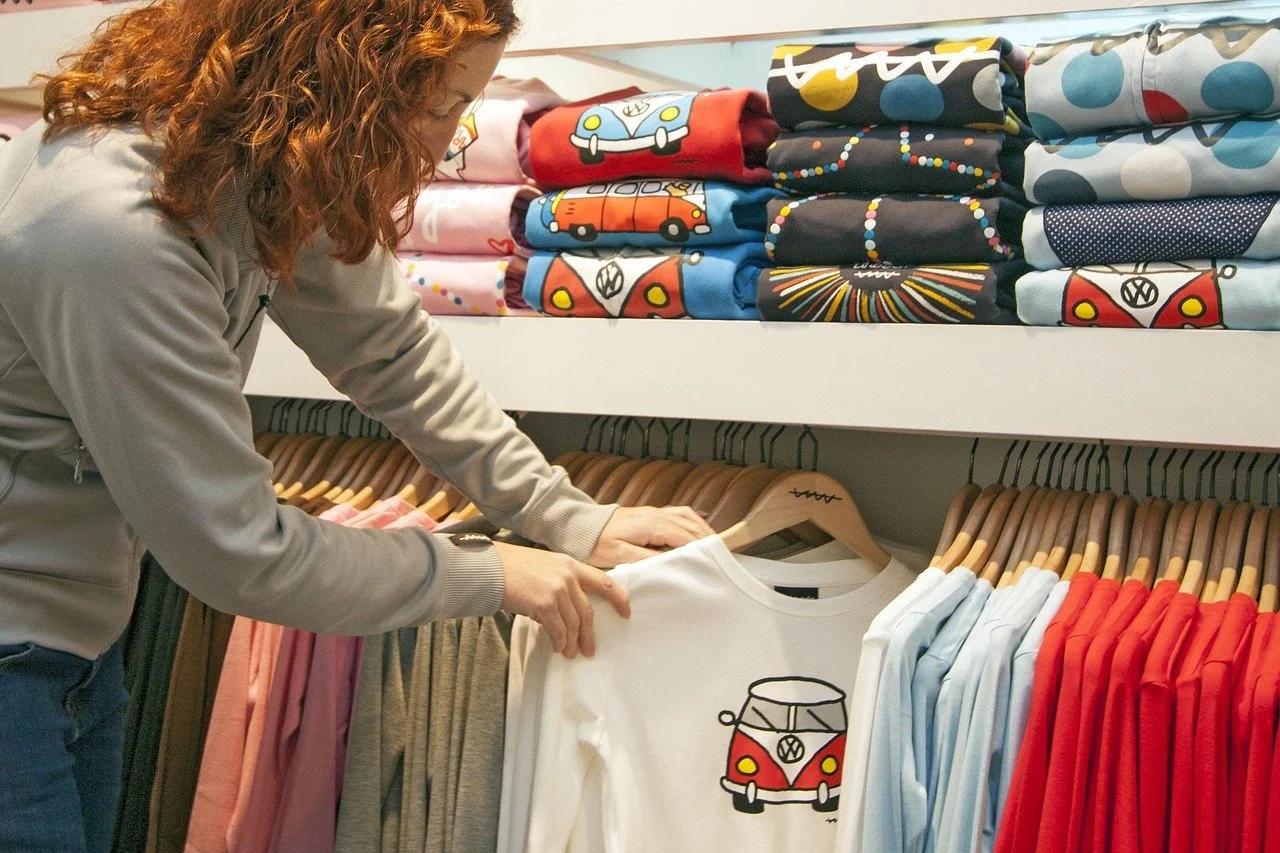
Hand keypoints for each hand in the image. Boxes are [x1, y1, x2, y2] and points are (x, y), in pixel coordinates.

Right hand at [496, 541, 630, 659]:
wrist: (487, 568)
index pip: (603, 581)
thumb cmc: (509, 568)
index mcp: (570, 564)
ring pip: (573, 623)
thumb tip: (567, 610)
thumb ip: (560, 582)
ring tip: (570, 653)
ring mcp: (557, 589)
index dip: (619, 597)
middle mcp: (567, 576)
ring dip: (572, 642)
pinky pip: (558, 629)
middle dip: (590, 633)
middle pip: (587, 610)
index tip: (626, 612)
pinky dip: (559, 641)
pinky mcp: (544, 604)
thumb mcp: (543, 566)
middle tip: (590, 650)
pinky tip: (557, 648)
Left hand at [588, 505, 715, 567]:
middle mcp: (655, 515)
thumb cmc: (596, 543)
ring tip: (714, 543)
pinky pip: (677, 513)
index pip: (684, 536)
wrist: (580, 526)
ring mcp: (652, 512)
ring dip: (701, 528)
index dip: (701, 547)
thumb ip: (646, 559)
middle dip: (707, 539)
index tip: (715, 559)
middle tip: (722, 554)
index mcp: (650, 525)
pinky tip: (699, 524)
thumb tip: (670, 563)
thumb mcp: (619, 556)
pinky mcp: (648, 514)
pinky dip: (692, 519)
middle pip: (689, 525)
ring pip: (686, 516)